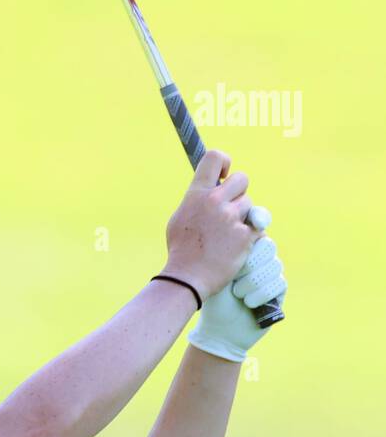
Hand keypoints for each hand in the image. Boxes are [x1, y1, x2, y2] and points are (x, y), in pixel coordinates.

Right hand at [163, 149, 260, 300]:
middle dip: (239, 193)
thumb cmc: (181, 251)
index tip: (225, 174)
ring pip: (249, 205)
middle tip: (231, 208)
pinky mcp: (245, 236)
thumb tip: (213, 187)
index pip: (215, 157)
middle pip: (242, 179)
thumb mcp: (180, 217)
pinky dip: (250, 235)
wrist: (187, 279)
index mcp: (197, 194)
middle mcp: (215, 201)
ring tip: (228, 234)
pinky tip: (236, 245)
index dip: (225, 162)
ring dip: (243, 216)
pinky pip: (256, 226)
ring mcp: (231, 218)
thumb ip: (197, 199)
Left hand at [187, 234, 287, 361]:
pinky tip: (249, 304)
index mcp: (243, 250)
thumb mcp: (218, 274)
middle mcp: (259, 259)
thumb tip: (246, 230)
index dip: (255, 227)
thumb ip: (231, 252)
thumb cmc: (214, 302)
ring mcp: (270, 274)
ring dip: (253, 283)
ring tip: (238, 295)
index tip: (252, 231)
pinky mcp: (278, 291)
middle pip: (268, 246)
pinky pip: (278, 283)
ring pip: (274, 265)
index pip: (256, 230)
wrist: (220, 332)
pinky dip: (262, 294)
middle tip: (234, 280)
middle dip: (250, 264)